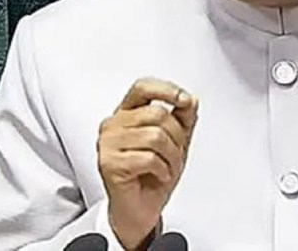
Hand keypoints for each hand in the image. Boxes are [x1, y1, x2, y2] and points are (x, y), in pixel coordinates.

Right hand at [97, 78, 198, 249]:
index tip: (184, 100)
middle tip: (176, 154)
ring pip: (155, 136)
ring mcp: (108, 144)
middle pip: (157, 114)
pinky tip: (159, 176)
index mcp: (127, 113)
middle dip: (177, 137)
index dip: (165, 89)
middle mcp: (113, 125)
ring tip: (167, 168)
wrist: (141, 209)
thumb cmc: (154, 174)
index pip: (142, 87)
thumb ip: (183, 118)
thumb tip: (190, 100)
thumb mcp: (176, 141)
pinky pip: (149, 158)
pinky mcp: (109, 164)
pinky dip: (163, 170)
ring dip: (172, 157)